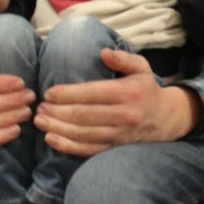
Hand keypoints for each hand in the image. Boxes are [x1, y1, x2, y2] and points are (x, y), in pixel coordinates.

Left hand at [34, 49, 200, 155]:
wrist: (165, 118)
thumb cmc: (146, 89)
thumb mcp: (141, 67)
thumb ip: (123, 58)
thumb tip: (103, 53)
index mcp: (128, 93)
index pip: (92, 93)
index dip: (67, 94)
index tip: (48, 92)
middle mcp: (124, 115)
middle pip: (84, 115)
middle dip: (57, 111)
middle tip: (39, 107)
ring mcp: (119, 135)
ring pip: (83, 133)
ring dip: (57, 128)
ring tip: (39, 120)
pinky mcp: (114, 148)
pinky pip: (88, 150)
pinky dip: (68, 146)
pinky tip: (51, 139)